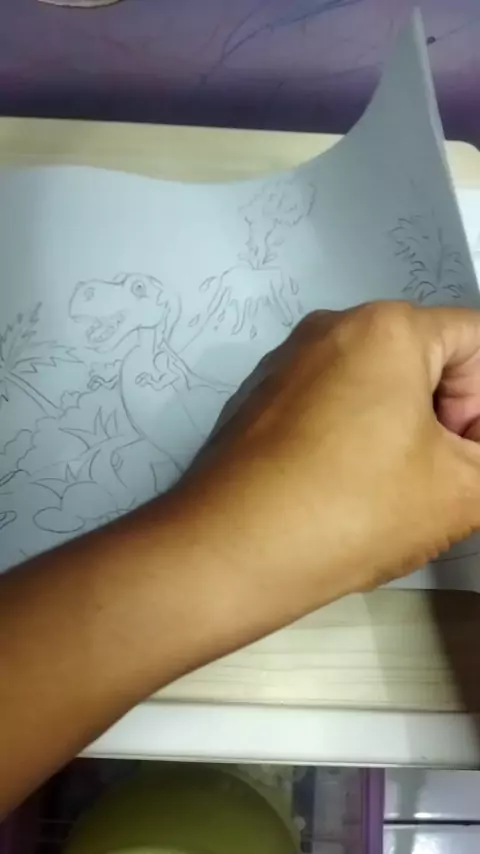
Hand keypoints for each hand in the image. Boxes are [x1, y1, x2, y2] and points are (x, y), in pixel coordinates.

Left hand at [174, 302, 479, 620]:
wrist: (229, 552)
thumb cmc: (353, 509)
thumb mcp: (462, 491)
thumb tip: (469, 454)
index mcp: (386, 328)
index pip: (478, 341)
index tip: (472, 458)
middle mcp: (330, 329)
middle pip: (426, 360)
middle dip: (452, 419)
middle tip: (447, 480)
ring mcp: (285, 365)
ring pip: (376, 386)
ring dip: (406, 431)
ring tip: (397, 493)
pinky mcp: (258, 403)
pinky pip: (330, 406)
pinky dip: (356, 438)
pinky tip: (346, 493)